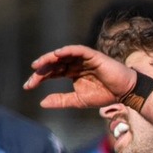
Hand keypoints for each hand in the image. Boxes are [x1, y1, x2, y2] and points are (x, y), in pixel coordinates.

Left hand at [24, 45, 138, 111]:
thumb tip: (42, 102)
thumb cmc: (104, 95)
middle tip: (32, 77)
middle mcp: (75, 63)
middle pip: (54, 63)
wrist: (124, 93)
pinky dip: (67, 50)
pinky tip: (57, 54)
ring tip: (39, 65)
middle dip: (41, 69)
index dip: (39, 78)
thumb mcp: (78, 100)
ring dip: (50, 58)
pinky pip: (77, 50)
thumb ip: (61, 100)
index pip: (51, 73)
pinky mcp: (92, 55)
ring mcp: (83, 58)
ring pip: (62, 55)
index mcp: (71, 73)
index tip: (27, 86)